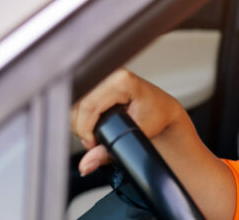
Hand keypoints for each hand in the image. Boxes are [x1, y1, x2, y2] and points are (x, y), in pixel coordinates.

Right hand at [70, 68, 185, 175]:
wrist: (163, 108)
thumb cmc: (156, 116)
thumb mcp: (136, 135)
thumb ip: (109, 152)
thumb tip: (86, 165)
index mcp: (122, 81)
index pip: (89, 106)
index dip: (85, 129)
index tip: (93, 143)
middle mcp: (111, 73)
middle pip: (78, 104)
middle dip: (82, 127)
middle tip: (95, 141)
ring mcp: (103, 74)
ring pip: (75, 102)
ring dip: (80, 122)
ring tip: (95, 132)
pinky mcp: (98, 79)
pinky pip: (78, 99)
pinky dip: (81, 115)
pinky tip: (93, 121)